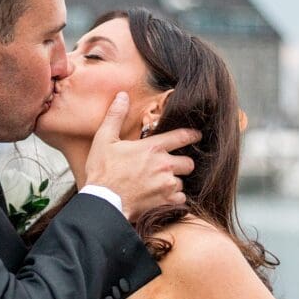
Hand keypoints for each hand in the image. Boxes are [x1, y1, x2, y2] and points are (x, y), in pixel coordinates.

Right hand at [84, 92, 200, 221]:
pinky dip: (174, 198)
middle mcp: (164, 165)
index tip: (196, 136)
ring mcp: (166, 184)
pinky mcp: (165, 201)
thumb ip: (115, 116)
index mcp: (152, 147)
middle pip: (189, 162)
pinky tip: (162, 197)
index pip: (182, 136)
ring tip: (162, 183)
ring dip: (175, 182)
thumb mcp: (104, 140)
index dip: (192, 135)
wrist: (103, 202)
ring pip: (183, 182)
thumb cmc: (102, 172)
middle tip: (173, 166)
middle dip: (183, 163)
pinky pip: (180, 199)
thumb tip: (122, 95)